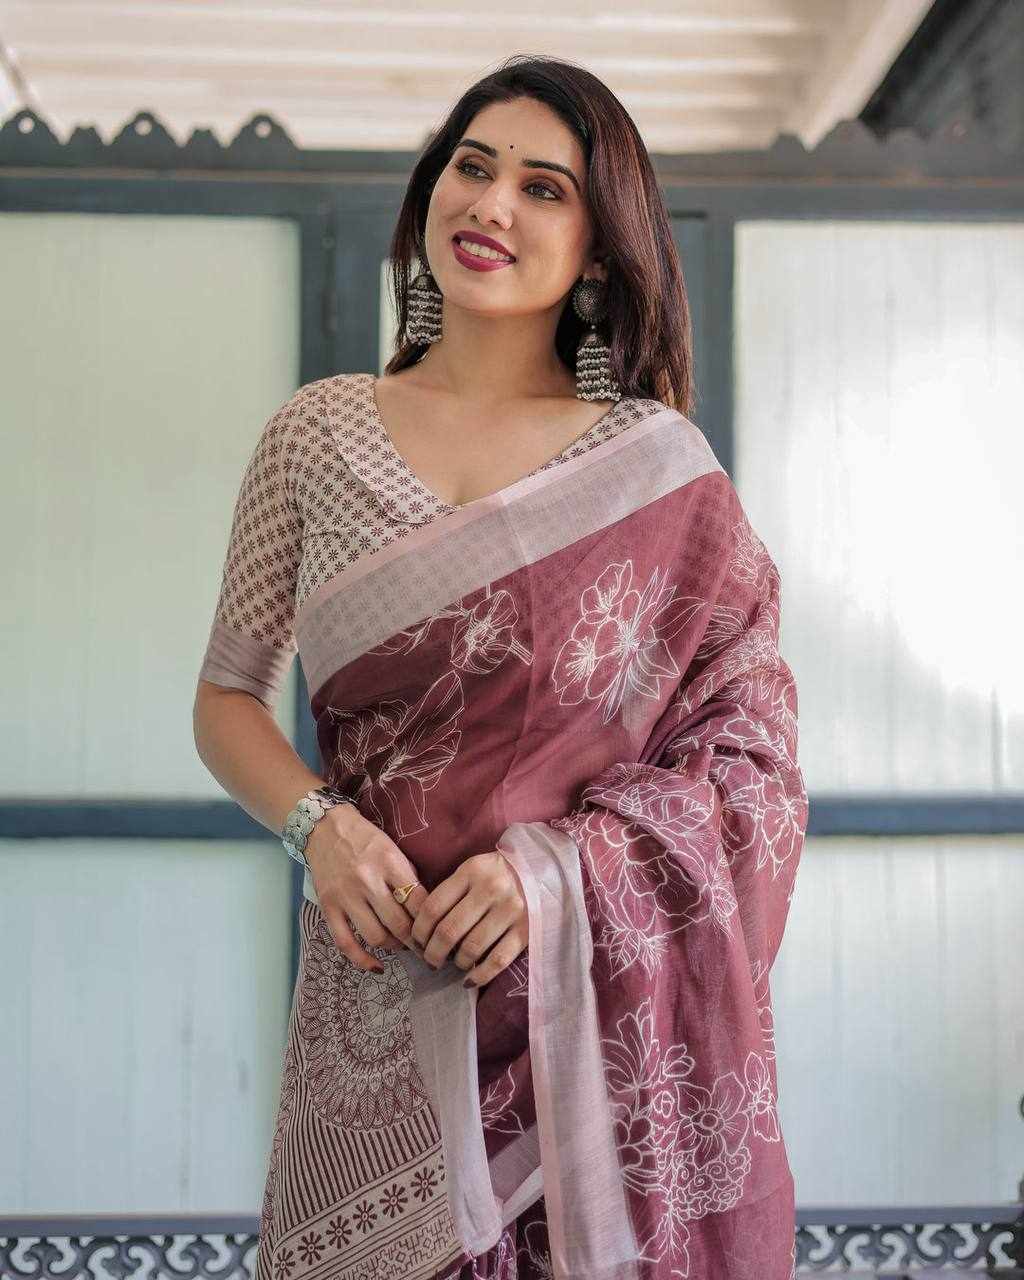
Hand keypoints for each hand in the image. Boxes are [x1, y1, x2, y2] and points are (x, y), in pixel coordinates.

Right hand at [303, 803, 426, 973]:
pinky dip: (362, 960)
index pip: (418, 901)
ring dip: (394, 947)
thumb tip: (427, 910)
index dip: (432, 922)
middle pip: (400, 924)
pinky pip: (345, 943)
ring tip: (401, 945)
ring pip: (376, 936)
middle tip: (425, 946)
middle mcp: (368, 881)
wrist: (326, 827)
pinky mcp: (328, 907)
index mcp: (390, 863)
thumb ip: (408, 878)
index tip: (439, 932)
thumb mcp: (394, 850)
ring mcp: (346, 896)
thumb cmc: (366, 839)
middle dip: (416, 941)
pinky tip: (376, 966)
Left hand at [408, 851, 528, 987]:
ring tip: (454, 964)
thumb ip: (451, 891)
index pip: (433, 907)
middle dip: (433, 953)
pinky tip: (469, 980)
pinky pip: (497, 961)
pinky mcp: (526, 930)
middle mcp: (491, 889)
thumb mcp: (473, 870)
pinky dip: (479, 975)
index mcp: (472, 871)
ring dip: (456, 963)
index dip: (419, 931)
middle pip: (448, 931)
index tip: (417, 943)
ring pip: (471, 948)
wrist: (542, 871)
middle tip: (430, 961)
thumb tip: (424, 928)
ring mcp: (511, 910)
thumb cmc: (499, 873)